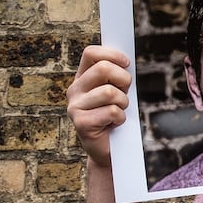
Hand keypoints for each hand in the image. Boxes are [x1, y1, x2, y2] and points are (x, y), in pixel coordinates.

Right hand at [66, 46, 131, 166]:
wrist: (110, 149)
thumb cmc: (115, 117)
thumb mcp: (117, 91)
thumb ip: (116, 76)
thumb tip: (126, 61)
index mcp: (82, 78)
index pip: (91, 53)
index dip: (111, 54)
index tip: (127, 63)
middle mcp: (75, 90)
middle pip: (103, 68)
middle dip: (123, 79)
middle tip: (125, 93)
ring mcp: (75, 107)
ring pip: (109, 92)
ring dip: (123, 103)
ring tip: (119, 112)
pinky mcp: (81, 123)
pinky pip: (112, 111)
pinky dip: (120, 118)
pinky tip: (114, 124)